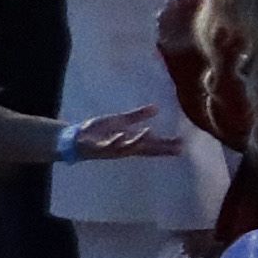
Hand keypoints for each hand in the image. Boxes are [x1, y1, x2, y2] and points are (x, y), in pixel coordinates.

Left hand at [60, 107, 183, 162]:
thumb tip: (156, 108)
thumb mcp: (120, 121)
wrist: (75, 139)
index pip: (153, 144)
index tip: (182, 145)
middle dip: (161, 148)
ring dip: (138, 141)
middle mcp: (124, 147)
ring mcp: (111, 148)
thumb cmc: (98, 133)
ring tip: (151, 134)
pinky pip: (108, 145)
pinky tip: (122, 135)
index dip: (167, 145)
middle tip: (177, 148)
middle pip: (146, 148)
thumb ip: (138, 116)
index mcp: (131, 141)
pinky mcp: (98, 147)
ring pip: (128, 147)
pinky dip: (116, 141)